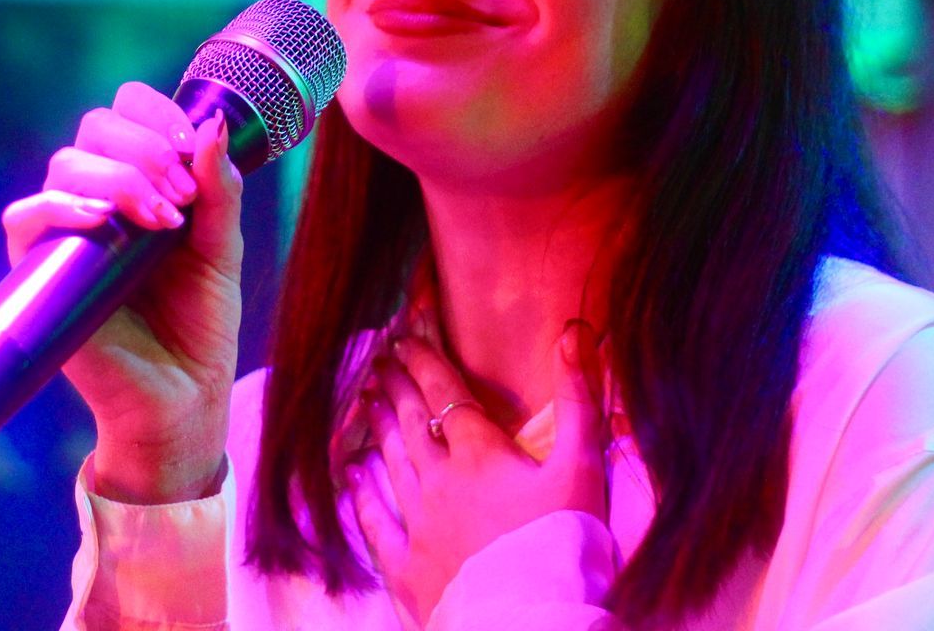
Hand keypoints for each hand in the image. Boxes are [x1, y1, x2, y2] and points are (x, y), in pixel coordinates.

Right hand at [0, 82, 244, 502]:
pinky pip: (25, 219)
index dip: (153, 113)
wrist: (182, 399)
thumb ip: (220, 190)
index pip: (124, 114)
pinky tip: (102, 221)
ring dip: (119, 177)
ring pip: (65, 165)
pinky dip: (60, 206)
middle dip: (144, 148)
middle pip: (95, 129)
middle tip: (182, 197)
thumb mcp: (221, 249)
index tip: (190, 142)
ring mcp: (66, 235)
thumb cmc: (199, 326)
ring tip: (162, 220)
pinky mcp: (40, 273)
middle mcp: (97, 200)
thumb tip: (214, 124)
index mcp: (139, 185)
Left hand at [348, 325, 608, 627]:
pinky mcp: (408, 569)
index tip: (402, 339)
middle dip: (395, 388)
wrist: (537, 620)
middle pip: (411, 423)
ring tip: (366, 401)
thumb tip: (573, 331)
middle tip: (378, 362)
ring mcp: (419, 525)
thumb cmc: (566, 543)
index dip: (423, 363)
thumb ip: (579, 399)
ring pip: (391, 464)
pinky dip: (361, 497)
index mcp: (480, 453)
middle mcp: (440, 481)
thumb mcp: (584, 467)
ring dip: (378, 428)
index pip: (445, 394)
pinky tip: (349, 477)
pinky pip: (376, 525)